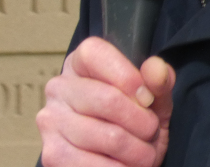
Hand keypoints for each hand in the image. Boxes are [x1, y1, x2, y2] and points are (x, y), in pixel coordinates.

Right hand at [36, 36, 175, 166]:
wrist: (116, 161)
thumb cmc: (133, 124)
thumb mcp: (153, 100)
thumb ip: (158, 81)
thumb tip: (156, 69)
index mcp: (79, 64)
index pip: (95, 55)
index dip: (128, 76)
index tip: (147, 98)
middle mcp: (59, 88)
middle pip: (108, 99)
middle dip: (143, 122)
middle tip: (150, 132)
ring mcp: (51, 121)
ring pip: (111, 137)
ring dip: (139, 152)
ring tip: (141, 152)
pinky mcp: (53, 155)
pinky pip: (99, 166)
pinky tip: (123, 165)